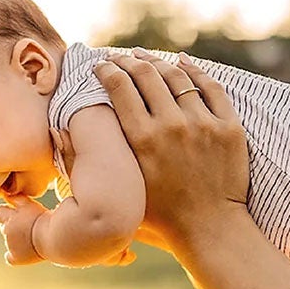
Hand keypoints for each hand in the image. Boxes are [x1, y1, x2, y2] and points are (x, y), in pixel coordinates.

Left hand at [0, 196, 44, 266]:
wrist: (54, 236)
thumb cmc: (46, 219)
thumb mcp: (31, 205)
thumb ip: (17, 199)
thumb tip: (6, 194)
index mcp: (10, 216)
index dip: (5, 214)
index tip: (16, 215)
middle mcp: (7, 229)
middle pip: (3, 227)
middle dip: (12, 227)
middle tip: (27, 227)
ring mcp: (10, 244)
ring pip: (8, 242)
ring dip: (16, 240)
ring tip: (32, 238)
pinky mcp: (16, 257)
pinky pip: (10, 258)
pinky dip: (16, 256)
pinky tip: (25, 253)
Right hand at [92, 52, 248, 255]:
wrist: (209, 230)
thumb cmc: (159, 218)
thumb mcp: (123, 185)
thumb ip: (97, 159)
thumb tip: (61, 132)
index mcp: (143, 140)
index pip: (120, 88)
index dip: (107, 70)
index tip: (99, 65)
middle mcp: (172, 126)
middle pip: (146, 75)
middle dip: (127, 61)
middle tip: (118, 57)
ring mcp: (204, 124)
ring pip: (178, 76)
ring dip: (157, 62)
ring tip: (145, 57)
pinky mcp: (228, 127)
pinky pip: (211, 87)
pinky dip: (195, 71)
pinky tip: (183, 62)